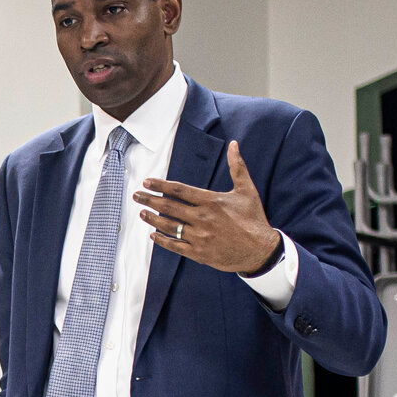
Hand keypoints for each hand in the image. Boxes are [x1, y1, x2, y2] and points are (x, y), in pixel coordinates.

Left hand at [134, 140, 280, 274]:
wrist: (260, 250)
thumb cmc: (253, 218)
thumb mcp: (246, 190)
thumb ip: (237, 166)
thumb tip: (234, 144)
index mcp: (211, 201)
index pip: (179, 190)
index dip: (161, 186)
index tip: (147, 182)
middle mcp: (202, 218)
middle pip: (169, 207)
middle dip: (150, 200)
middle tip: (136, 195)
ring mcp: (199, 237)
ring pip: (169, 226)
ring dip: (152, 219)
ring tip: (142, 213)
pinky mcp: (199, 253)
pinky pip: (175, 245)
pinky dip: (162, 240)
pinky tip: (153, 234)